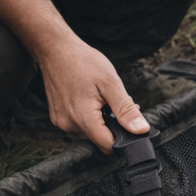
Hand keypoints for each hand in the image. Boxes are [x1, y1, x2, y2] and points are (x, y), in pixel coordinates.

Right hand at [38, 40, 148, 154]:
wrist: (55, 49)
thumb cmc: (82, 61)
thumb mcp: (110, 82)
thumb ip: (126, 109)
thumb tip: (140, 130)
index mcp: (82, 117)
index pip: (108, 145)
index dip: (123, 138)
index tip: (129, 123)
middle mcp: (68, 124)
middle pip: (100, 139)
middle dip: (113, 125)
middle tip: (114, 102)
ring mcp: (61, 122)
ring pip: (91, 132)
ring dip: (101, 121)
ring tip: (101, 98)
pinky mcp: (58, 118)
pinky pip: (80, 125)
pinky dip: (89, 117)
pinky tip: (90, 100)